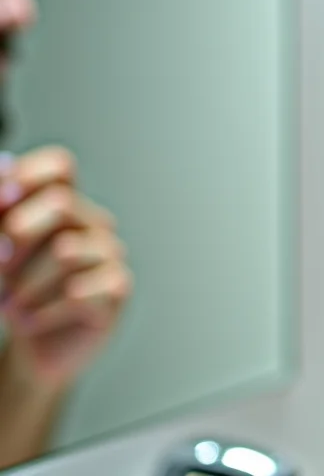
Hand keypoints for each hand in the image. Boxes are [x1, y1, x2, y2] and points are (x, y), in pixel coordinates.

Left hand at [0, 146, 131, 391]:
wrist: (33, 350)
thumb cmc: (13, 295)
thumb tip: (2, 185)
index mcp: (65, 204)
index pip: (60, 167)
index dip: (26, 179)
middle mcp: (93, 223)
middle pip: (62, 203)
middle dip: (18, 237)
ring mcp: (110, 255)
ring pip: (65, 251)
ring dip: (24, 285)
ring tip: (12, 305)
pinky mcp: (118, 289)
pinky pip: (78, 292)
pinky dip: (42, 310)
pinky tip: (34, 320)